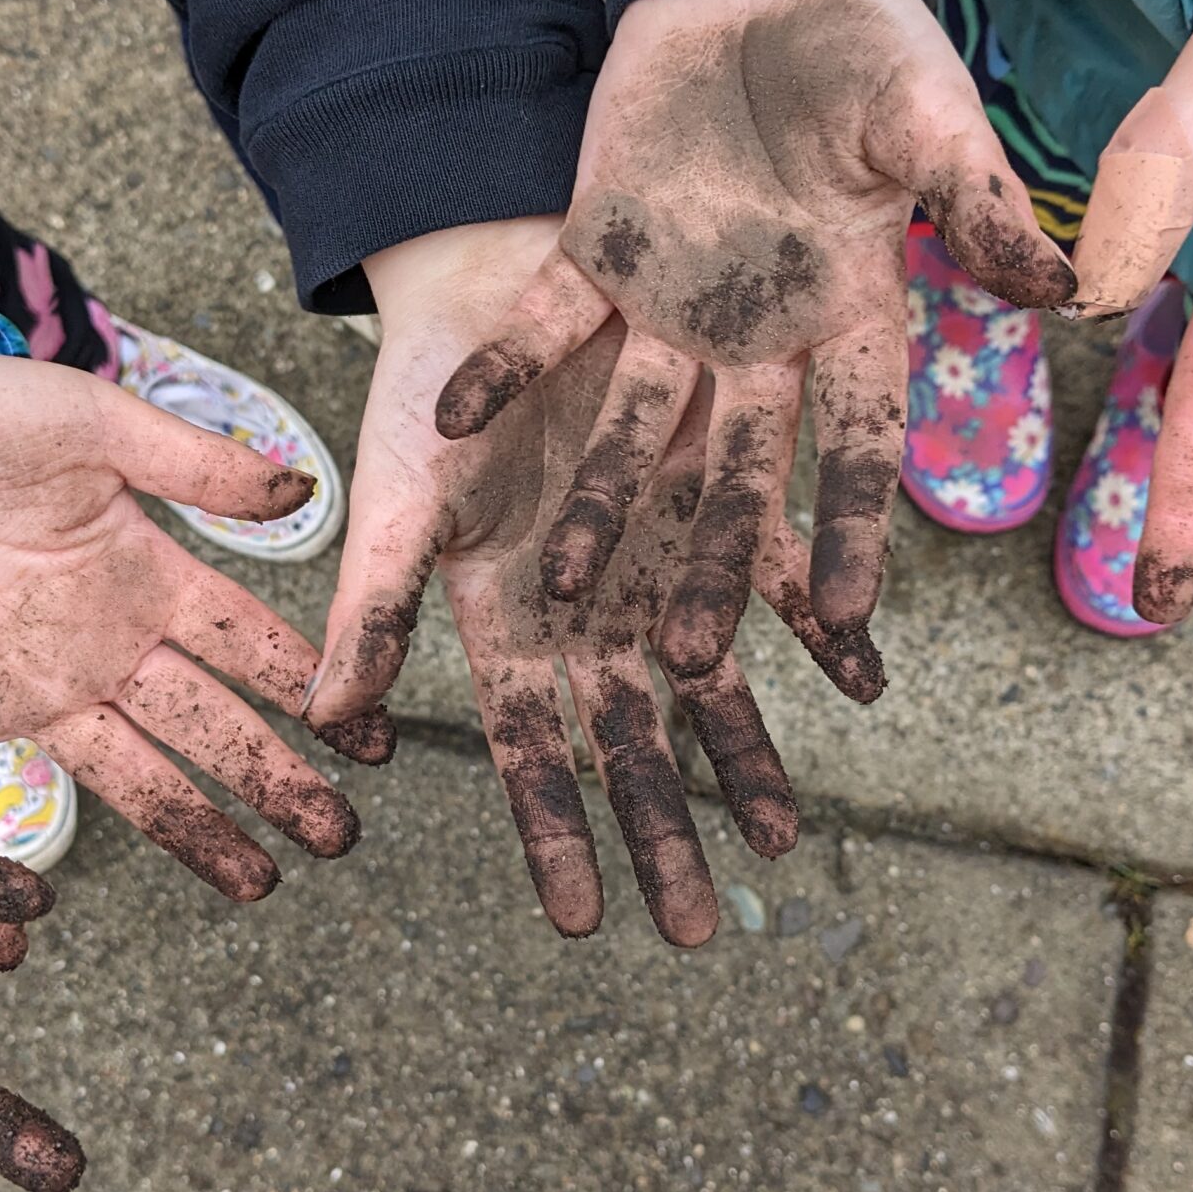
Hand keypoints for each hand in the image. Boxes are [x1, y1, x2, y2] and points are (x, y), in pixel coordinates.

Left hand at [0, 323, 390, 962]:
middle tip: (335, 837)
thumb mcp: (85, 418)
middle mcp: (92, 642)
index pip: (246, 644)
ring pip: (124, 779)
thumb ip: (189, 460)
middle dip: (274, 782)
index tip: (372, 741)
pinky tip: (11, 946)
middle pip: (204, 726)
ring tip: (255, 884)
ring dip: (190, 833)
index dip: (309, 691)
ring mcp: (17, 689)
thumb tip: (304, 489)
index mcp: (136, 573)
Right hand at [307, 218, 882, 942]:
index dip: (553, 831)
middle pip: (628, 740)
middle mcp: (588, 609)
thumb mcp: (397, 501)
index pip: (531, 748)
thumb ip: (372, 612)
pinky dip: (820, 625)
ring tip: (780, 844)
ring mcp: (658, 559)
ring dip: (744, 759)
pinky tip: (862, 680)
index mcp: (506, 619)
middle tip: (696, 927)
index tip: (578, 922)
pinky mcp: (718, 495)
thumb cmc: (431, 383)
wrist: (498, 264)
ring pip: (708, 681)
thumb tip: (330, 728)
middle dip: (659, 831)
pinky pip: (778, 576)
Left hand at [430, 0, 1072, 675]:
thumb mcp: (929, 115)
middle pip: (736, 466)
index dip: (851, 527)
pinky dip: (503, 369)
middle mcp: (759, 333)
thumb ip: (974, 202)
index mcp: (850, 312)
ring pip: (634, 424)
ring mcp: (671, 303)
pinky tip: (456, 422)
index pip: (857, 443)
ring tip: (564, 580)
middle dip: (714, 558)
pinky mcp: (595, 253)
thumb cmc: (867, 42)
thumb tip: (1065, 284)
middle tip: (686, 655)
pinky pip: (543, 326)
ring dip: (602, 498)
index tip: (846, 619)